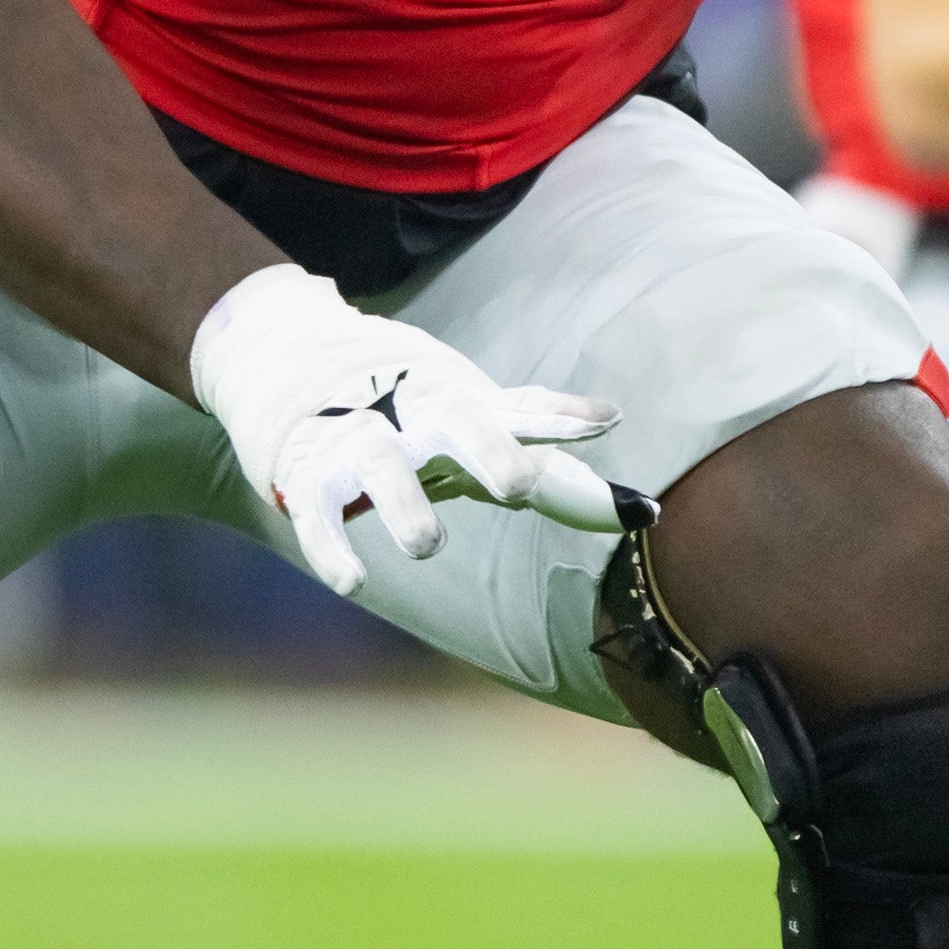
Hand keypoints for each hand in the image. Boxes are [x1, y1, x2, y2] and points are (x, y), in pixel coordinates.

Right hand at [182, 262, 620, 596]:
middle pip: (459, 422)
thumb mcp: (485, 432)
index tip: (607, 418)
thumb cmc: (421, 414)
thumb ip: (557, 474)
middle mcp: (420, 417)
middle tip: (516, 487)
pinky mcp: (312, 477)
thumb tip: (649, 513)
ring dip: (404, 506)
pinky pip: (317, 513)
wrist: (299, 366)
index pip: (524, 409)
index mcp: (468, 405)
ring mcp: (364, 444)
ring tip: (427, 546)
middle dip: (488, 451)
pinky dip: (331, 546)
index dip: (565, 415)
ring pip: (384, 468)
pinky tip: (352, 582)